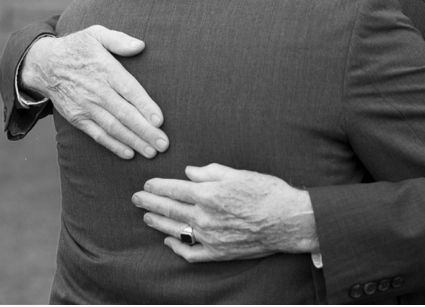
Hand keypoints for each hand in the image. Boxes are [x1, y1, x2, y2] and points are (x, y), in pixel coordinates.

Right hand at [20, 25, 166, 158]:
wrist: (44, 64)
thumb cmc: (77, 47)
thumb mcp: (96, 34)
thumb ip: (119, 40)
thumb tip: (140, 45)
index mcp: (105, 69)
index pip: (129, 90)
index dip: (145, 106)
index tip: (160, 120)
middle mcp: (96, 91)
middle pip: (124, 114)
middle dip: (145, 131)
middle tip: (163, 144)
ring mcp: (86, 107)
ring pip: (113, 127)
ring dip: (133, 141)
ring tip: (152, 152)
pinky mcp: (77, 118)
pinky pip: (97, 134)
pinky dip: (113, 145)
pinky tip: (129, 153)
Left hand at [132, 163, 318, 261]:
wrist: (288, 220)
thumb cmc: (266, 192)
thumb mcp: (238, 173)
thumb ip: (210, 172)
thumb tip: (189, 172)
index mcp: (208, 194)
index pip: (174, 189)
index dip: (157, 186)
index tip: (147, 184)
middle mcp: (205, 217)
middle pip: (169, 208)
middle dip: (149, 202)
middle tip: (136, 199)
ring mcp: (210, 237)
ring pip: (176, 230)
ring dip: (158, 222)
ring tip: (147, 216)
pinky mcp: (218, 253)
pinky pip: (191, 253)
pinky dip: (177, 247)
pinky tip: (169, 241)